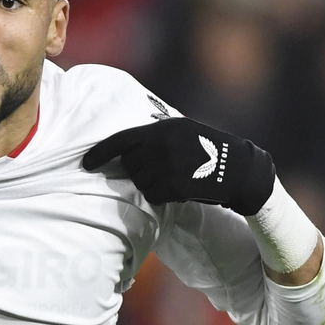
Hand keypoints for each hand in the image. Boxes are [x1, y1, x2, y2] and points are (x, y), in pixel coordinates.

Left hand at [82, 117, 274, 215]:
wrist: (238, 168)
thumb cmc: (208, 149)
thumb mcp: (182, 132)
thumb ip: (155, 137)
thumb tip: (124, 152)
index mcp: (161, 129)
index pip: (120, 140)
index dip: (100, 153)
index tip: (85, 163)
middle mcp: (161, 145)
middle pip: (129, 165)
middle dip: (139, 170)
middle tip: (161, 170)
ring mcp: (167, 165)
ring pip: (139, 182)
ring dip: (151, 184)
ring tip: (174, 177)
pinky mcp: (174, 185)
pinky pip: (152, 195)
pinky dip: (161, 196)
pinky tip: (178, 189)